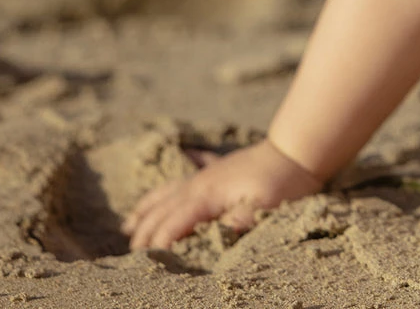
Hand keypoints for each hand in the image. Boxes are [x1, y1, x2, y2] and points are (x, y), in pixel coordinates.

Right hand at [122, 139, 322, 249]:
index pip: (172, 225)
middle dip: (144, 235)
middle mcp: (197, 185)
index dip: (157, 246)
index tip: (147, 267)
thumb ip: (241, 220)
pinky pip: (173, 186)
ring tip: (127, 232)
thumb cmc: (281, 182)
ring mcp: (201, 177)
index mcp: (207, 195)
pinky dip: (156, 197)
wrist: (292, 152)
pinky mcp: (208, 174)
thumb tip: (221, 233)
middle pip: (161, 212)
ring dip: (144, 215)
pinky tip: (149, 204)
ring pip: (162, 196)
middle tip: (131, 261)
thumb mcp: (266, 204)